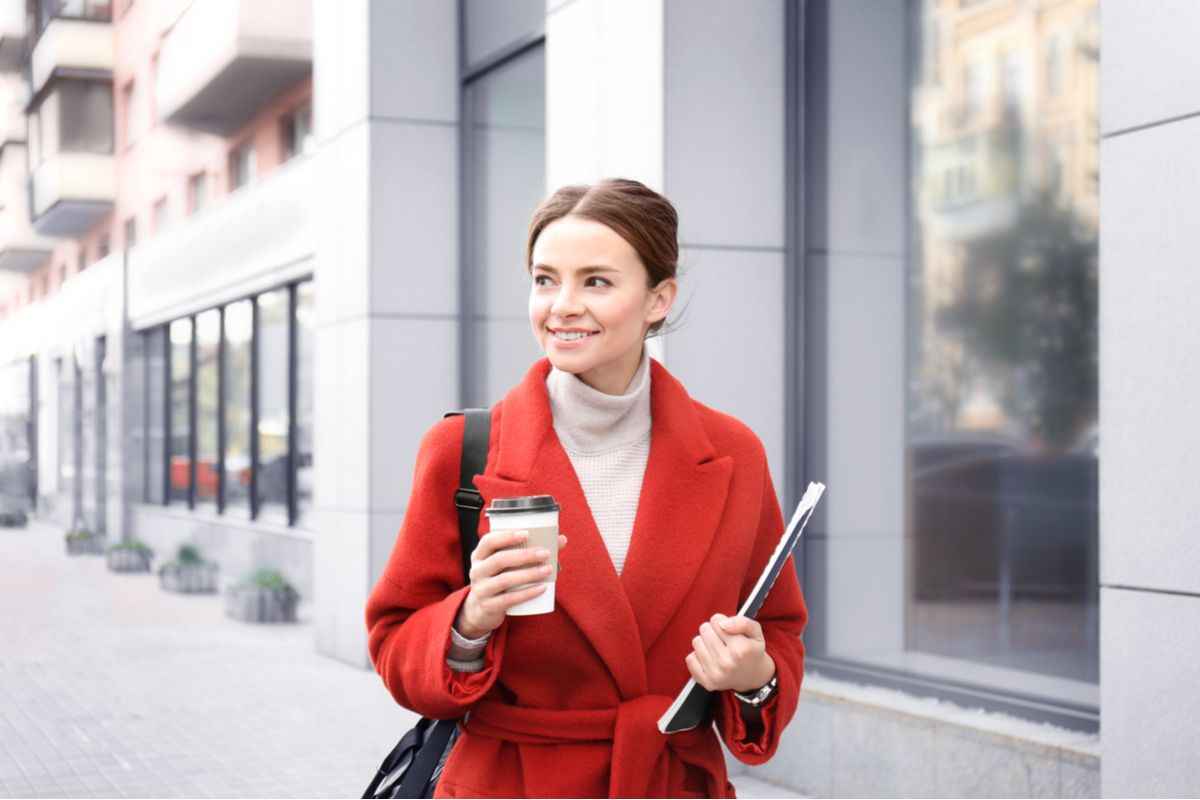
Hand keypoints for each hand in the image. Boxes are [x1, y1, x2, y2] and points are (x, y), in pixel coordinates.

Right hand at [454, 529, 568, 638]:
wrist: (481, 610)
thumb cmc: (499, 580)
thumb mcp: (506, 565)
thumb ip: (530, 551)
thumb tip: (561, 539)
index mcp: (479, 556)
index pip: (488, 541)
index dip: (506, 536)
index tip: (526, 533)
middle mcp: (477, 571)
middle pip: (499, 560)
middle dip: (524, 555)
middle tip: (545, 553)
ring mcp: (481, 589)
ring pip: (504, 580)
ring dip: (528, 574)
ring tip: (548, 569)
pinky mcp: (489, 606)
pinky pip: (509, 599)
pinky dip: (527, 593)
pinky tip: (542, 588)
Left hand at [685, 614, 775, 692]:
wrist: (753, 677)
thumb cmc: (752, 651)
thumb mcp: (755, 632)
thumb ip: (742, 622)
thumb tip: (722, 624)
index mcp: (741, 649)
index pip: (716, 620)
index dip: (721, 621)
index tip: (728, 629)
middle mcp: (727, 662)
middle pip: (704, 629)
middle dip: (712, 630)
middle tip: (722, 639)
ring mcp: (716, 674)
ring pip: (696, 642)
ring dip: (705, 642)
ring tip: (716, 648)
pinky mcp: (707, 682)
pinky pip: (690, 659)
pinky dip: (698, 656)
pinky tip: (710, 658)